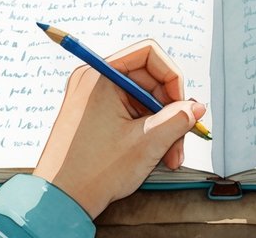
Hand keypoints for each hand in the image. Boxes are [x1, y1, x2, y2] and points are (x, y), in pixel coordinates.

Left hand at [32, 39, 206, 218]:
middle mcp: (94, 79)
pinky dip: (145, 129)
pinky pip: (129, 111)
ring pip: (142, 99)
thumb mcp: (146, 143)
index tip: (182, 106)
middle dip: (170, 110)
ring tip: (169, 155)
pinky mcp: (93, 113)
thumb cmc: (92, 172)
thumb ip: (177, 120)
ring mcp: (92, 97)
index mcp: (101, 76)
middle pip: (148, 79)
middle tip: (179, 141)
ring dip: (161, 125)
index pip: (149, 53)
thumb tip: (196, 107)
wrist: (59, 201)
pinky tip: (155, 153)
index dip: (172, 77)